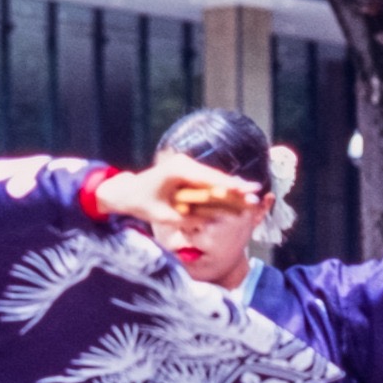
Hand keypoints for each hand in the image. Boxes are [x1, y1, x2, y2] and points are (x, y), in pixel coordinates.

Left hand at [94, 151, 259, 228]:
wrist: (126, 192)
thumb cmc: (142, 204)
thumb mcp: (165, 216)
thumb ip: (190, 217)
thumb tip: (214, 219)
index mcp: (179, 170)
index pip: (210, 179)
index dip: (230, 186)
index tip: (247, 190)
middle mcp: (185, 163)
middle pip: (215, 177)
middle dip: (236, 186)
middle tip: (256, 193)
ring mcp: (186, 166)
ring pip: (212, 179)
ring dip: (230, 187)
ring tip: (251, 194)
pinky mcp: (187, 171)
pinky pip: (206, 181)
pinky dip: (219, 188)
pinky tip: (236, 193)